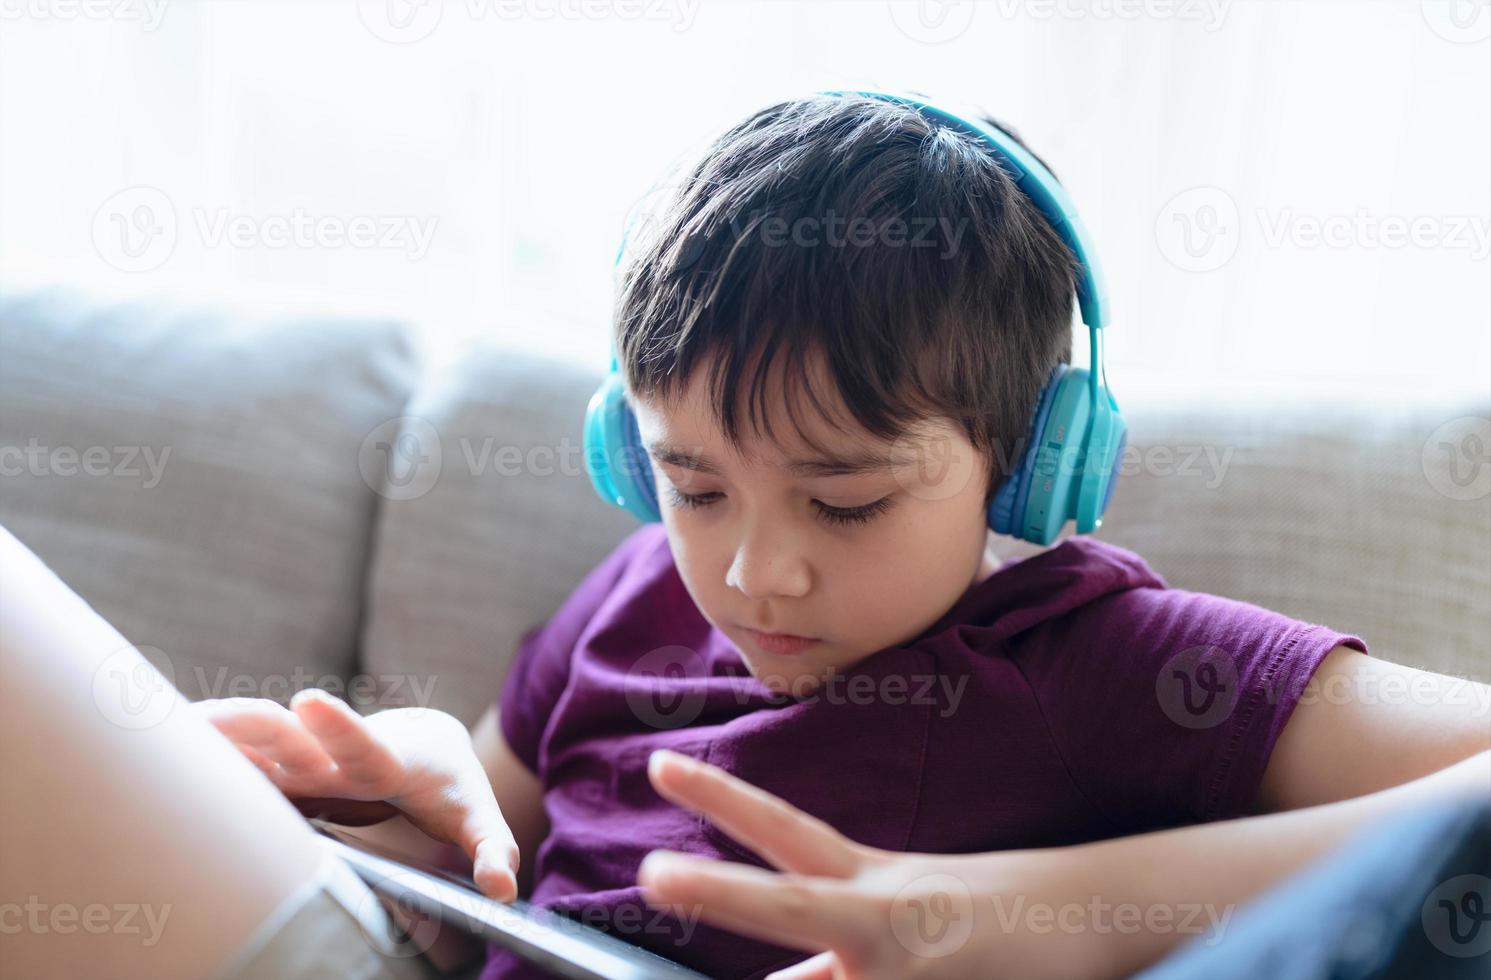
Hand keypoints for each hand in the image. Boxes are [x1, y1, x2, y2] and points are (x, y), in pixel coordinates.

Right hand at [194, 690, 520, 901]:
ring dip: (219, 734)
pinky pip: (240, 758)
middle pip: (294, 740)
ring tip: (164, 727)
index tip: (308, 700)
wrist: (426, 744)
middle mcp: (337, 754)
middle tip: (216, 714)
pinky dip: (204, 753)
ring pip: (257, 743)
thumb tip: (503, 888)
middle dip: (261, 727)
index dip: (338, 728)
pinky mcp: (283, 768)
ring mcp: (305, 758)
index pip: (363, 744)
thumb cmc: (449, 787)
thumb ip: (491, 847)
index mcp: (386, 760)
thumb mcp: (477, 816)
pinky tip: (153, 747)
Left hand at [637, 750, 1101, 979]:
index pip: (785, 833)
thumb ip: (832, 963)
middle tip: (646, 874)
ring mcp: (908, 974)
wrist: (1099, 923)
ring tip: (901, 954)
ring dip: (819, 979)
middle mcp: (886, 926)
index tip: (660, 767)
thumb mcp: (901, 920)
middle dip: (716, 893)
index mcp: (874, 888)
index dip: (721, 799)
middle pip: (790, 906)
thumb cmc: (986, 921)